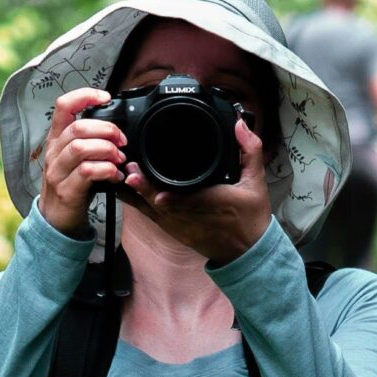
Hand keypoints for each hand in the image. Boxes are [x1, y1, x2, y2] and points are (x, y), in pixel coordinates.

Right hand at [37, 88, 126, 236]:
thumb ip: (90, 141)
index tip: (105, 98)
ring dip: (107, 150)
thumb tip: (115, 128)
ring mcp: (57, 172)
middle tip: (123, 141)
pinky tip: (116, 175)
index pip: (63, 106)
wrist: (56, 221)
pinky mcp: (66, 190)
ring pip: (81, 148)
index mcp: (57, 140)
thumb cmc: (71, 186)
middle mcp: (54, 152)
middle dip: (107, 130)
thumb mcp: (76, 159)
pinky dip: (106, 170)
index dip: (84, 96)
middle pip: (78, 128)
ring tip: (119, 158)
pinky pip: (86, 172)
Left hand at [122, 115, 271, 264]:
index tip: (142, 177)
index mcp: (211, 203)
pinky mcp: (173, 229)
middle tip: (128, 170)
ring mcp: (179, 225)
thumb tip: (239, 126)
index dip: (159, 190)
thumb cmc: (250, 217)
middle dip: (142, 186)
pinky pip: (151, 215)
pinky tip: (124, 189)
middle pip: (159, 202)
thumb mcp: (256, 182)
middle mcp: (190, 216)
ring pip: (151, 210)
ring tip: (121, 177)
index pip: (183, 198)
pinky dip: (137, 202)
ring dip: (135, 194)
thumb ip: (249, 151)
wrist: (247, 251)